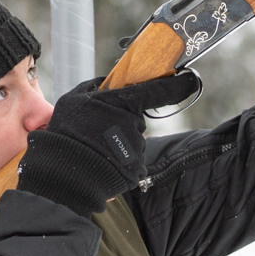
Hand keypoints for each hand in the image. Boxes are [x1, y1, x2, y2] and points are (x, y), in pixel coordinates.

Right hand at [17, 72, 201, 214]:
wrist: (63, 175)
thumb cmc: (66, 134)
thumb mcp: (72, 99)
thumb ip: (93, 87)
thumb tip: (107, 80)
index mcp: (122, 104)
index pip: (156, 90)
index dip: (177, 85)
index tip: (191, 80)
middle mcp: (134, 125)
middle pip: (136, 120)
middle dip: (121, 124)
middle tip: (97, 132)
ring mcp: (136, 149)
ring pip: (133, 142)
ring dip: (119, 145)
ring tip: (95, 150)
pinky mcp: (137, 170)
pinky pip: (132, 161)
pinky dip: (120, 162)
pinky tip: (102, 163)